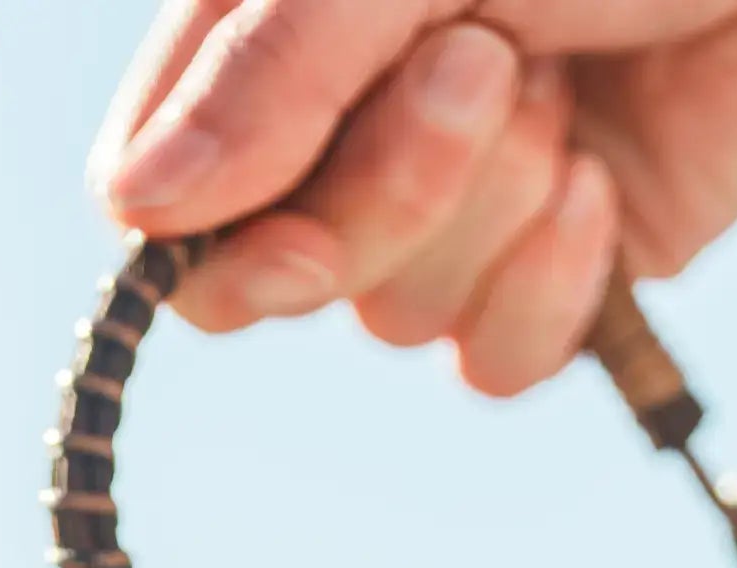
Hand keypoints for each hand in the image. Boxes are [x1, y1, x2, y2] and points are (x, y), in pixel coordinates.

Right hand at [91, 2, 736, 395]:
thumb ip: (273, 69)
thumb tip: (131, 210)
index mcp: (285, 23)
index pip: (162, 173)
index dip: (209, 213)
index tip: (281, 190)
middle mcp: (349, 119)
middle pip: (276, 270)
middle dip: (396, 186)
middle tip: (497, 69)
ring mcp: (451, 202)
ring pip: (390, 317)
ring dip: (492, 216)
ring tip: (569, 96)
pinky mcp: (551, 270)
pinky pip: (490, 364)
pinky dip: (553, 290)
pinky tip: (604, 188)